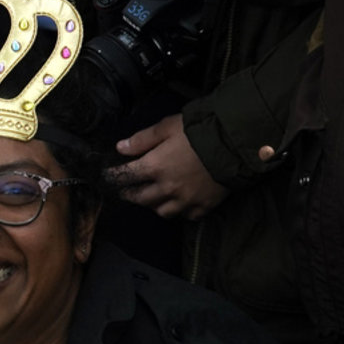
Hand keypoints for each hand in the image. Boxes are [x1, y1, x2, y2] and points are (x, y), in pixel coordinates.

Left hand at [110, 114, 228, 219]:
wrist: (236, 144)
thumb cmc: (199, 131)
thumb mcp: (167, 127)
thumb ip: (142, 140)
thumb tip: (120, 148)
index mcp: (154, 167)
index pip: (124, 177)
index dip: (113, 177)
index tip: (108, 177)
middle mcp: (166, 188)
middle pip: (139, 198)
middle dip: (129, 194)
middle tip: (127, 190)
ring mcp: (185, 200)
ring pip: (161, 211)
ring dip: (154, 205)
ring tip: (153, 197)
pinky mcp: (203, 206)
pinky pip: (186, 216)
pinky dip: (180, 211)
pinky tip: (180, 203)